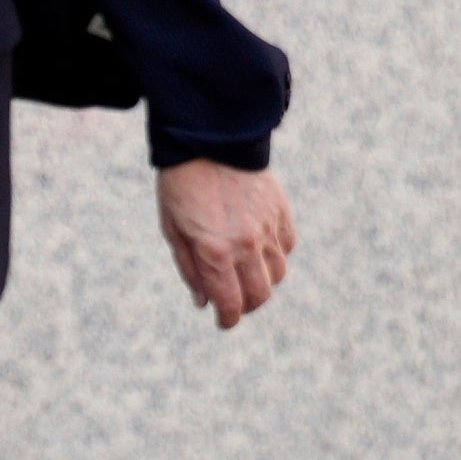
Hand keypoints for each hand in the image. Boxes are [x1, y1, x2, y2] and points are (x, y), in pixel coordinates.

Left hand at [159, 157, 294, 329]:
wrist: (209, 138)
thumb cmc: (181, 186)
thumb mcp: (173, 230)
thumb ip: (191, 270)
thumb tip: (205, 302)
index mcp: (215, 251)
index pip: (231, 304)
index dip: (228, 320)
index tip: (224, 321)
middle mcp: (246, 243)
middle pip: (260, 296)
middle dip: (246, 305)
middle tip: (235, 301)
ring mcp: (267, 227)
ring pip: (277, 274)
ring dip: (263, 281)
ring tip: (246, 273)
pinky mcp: (280, 210)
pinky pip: (287, 247)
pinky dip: (276, 255)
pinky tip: (260, 248)